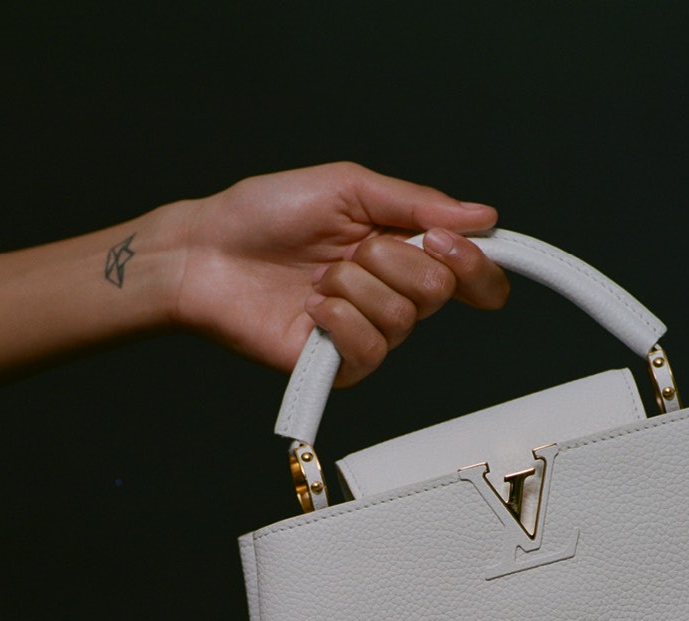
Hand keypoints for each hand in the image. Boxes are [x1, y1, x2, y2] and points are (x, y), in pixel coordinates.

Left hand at [171, 161, 508, 385]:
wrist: (207, 253)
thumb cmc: (263, 217)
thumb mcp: (347, 188)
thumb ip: (417, 203)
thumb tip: (481, 216)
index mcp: (400, 251)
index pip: (469, 275)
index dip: (474, 263)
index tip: (449, 241)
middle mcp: (390, 295)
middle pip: (440, 290)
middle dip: (395, 258)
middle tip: (352, 249)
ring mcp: (365, 332)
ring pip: (403, 318)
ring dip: (355, 285)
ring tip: (317, 277)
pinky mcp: (339, 366)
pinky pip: (371, 349)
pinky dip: (341, 319)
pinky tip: (312, 307)